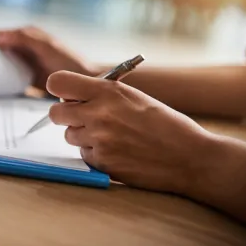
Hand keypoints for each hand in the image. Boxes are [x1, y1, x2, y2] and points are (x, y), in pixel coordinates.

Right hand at [0, 27, 96, 91]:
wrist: (82, 83)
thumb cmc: (68, 61)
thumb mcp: (45, 46)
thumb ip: (23, 38)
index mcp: (26, 36)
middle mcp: (23, 50)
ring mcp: (24, 66)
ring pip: (1, 67)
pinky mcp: (26, 82)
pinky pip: (8, 83)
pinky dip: (1, 85)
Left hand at [47, 70, 214, 194]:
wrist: (191, 158)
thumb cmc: (165, 124)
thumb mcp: (134, 97)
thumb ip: (102, 94)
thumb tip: (71, 96)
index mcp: (108, 91)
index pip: (58, 82)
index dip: (59, 89)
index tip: (67, 95)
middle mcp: (99, 113)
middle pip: (55, 113)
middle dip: (65, 115)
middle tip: (83, 117)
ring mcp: (99, 140)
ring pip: (69, 135)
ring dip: (83, 136)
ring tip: (111, 136)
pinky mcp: (102, 163)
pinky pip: (83, 155)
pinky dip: (95, 154)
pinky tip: (118, 151)